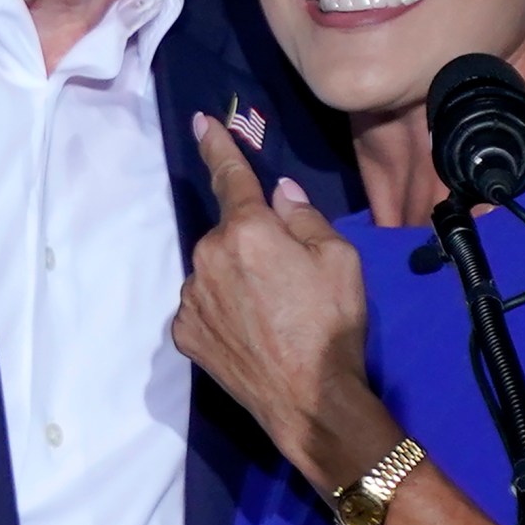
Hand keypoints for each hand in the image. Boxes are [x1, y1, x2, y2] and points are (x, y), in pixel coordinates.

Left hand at [172, 116, 375, 490]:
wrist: (310, 401)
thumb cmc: (332, 326)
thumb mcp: (340, 260)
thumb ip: (304, 217)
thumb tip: (280, 193)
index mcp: (248, 230)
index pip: (230, 177)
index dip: (217, 146)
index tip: (202, 123)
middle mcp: (208, 256)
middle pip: (228, 234)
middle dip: (252, 245)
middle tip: (288, 281)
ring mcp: (192, 298)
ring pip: (213, 271)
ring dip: (235, 280)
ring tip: (273, 315)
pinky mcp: (185, 333)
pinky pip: (203, 306)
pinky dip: (222, 312)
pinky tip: (251, 333)